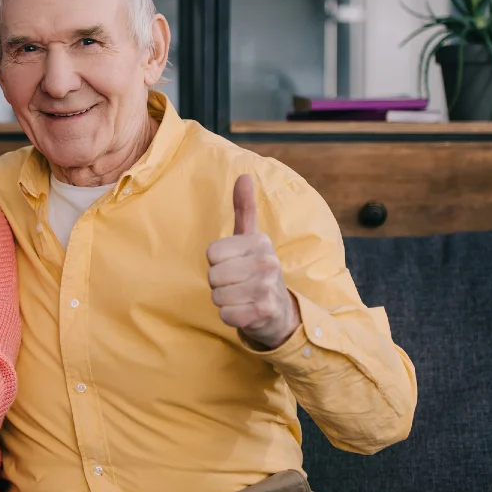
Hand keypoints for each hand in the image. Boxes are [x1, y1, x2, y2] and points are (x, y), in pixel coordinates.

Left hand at [206, 174, 299, 349]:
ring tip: (242, 297)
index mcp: (260, 242)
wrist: (280, 311)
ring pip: (217, 296)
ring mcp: (268, 287)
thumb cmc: (256, 272)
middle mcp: (268, 262)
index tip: (235, 266)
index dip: (217, 264)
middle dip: (219, 284)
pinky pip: (225, 315)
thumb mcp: (251, 239)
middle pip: (213, 275)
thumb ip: (245, 209)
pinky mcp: (264, 311)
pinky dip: (230, 317)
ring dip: (225, 301)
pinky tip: (246, 312)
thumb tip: (243, 175)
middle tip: (238, 285)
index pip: (211, 254)